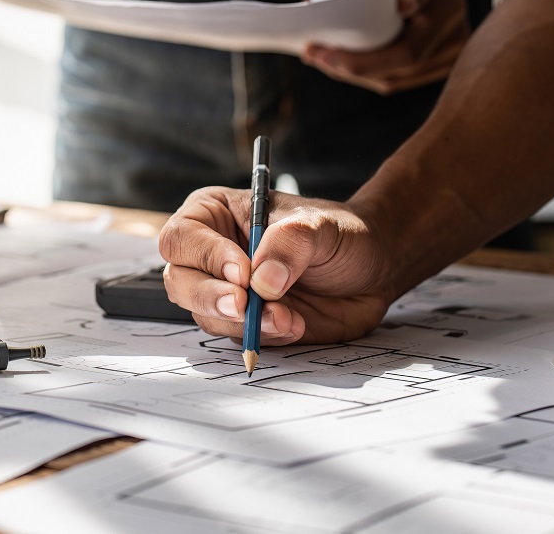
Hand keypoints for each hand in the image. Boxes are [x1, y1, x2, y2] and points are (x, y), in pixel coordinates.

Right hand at [158, 187, 408, 344]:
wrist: (373, 270)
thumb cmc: (341, 234)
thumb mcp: (319, 226)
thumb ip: (290, 244)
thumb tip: (263, 282)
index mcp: (215, 215)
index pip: (183, 237)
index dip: (205, 257)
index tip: (242, 272)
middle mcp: (212, 255)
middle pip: (180, 281)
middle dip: (211, 297)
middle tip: (245, 306)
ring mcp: (228, 291)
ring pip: (207, 315)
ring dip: (244, 322)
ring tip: (287, 316)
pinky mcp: (246, 322)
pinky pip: (237, 337)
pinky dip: (262, 336)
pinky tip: (293, 324)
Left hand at [303, 0, 470, 93]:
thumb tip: (405, 5)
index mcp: (446, 12)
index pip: (407, 53)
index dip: (363, 62)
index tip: (323, 53)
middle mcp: (453, 40)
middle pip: (395, 73)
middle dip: (348, 70)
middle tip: (312, 54)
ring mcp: (448, 57)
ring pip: (394, 81)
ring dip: (354, 76)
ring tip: (321, 58)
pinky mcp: (437, 66)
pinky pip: (398, 79)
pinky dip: (368, 75)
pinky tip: (342, 67)